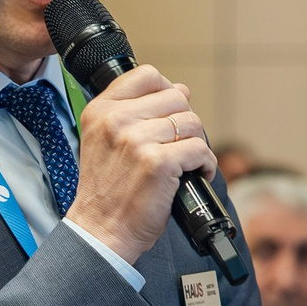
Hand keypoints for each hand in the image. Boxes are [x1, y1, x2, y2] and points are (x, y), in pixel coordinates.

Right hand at [61, 64, 212, 266]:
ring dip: (196, 145)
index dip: (167, 92)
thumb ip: (133, 111)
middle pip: (176, 98)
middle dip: (184, 123)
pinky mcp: (158, 163)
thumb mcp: (103, 140)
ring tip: (186, 163)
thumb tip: (180, 89)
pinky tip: (194, 175)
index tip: (167, 115)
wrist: (101, 230)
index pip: (147, 75)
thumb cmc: (107, 190)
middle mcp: (116, 120)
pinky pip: (200, 149)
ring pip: (192, 123)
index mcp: (101, 110)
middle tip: (177, 147)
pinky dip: (205, 165)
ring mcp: (137, 140)